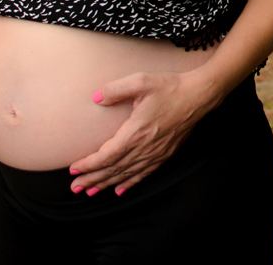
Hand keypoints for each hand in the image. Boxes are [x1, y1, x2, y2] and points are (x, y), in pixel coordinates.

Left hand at [67, 68, 219, 195]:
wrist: (199, 95)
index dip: (89, 164)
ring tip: (90, 192)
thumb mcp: (141, 81)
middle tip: (75, 187)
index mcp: (136, 132)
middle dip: (92, 179)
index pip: (107, 155)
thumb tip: (96, 98)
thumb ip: (115, 89)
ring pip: (126, 174)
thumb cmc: (170, 87)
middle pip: (113, 169)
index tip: (74, 169)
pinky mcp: (165, 154)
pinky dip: (129, 183)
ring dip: (107, 184)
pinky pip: (143, 173)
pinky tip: (120, 189)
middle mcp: (145, 148)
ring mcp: (156, 153)